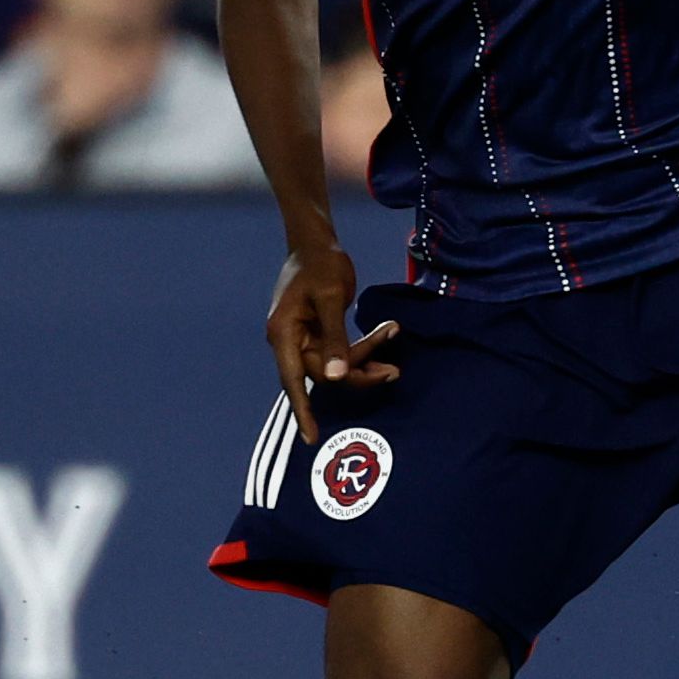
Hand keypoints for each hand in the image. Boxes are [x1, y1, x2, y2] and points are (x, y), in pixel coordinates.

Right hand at [267, 241, 396, 444]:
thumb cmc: (320, 263)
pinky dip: (363, 345)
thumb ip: (334, 339)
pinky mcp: (318, 332)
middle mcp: (290, 340)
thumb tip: (335, 377)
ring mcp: (304, 337)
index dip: (303, 411)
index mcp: (284, 334)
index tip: (312, 438)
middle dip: (359, 373)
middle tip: (393, 371)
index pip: (293, 381)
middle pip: (324, 373)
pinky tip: (387, 330)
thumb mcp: (330, 298)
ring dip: (366, 358)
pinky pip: (340, 350)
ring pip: (336, 363)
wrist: (316, 240)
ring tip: (394, 336)